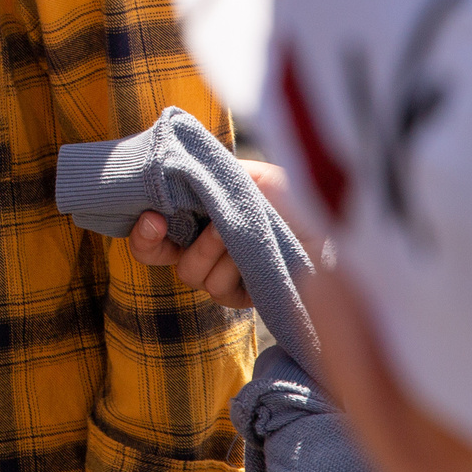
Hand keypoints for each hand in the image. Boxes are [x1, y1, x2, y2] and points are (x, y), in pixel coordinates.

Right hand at [125, 160, 289, 310]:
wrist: (329, 227)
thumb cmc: (292, 198)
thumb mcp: (247, 176)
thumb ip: (209, 177)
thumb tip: (175, 175)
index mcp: (199, 215)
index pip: (154, 229)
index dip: (142, 229)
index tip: (149, 215)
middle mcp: (203, 246)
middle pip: (156, 255)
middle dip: (152, 240)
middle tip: (157, 221)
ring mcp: (220, 273)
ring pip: (189, 271)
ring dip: (209, 247)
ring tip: (236, 228)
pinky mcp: (240, 296)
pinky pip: (216, 288)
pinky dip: (230, 267)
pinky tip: (251, 251)